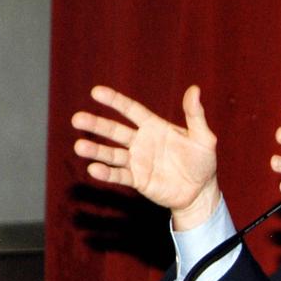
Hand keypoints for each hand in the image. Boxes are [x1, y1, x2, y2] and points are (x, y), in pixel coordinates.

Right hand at [72, 85, 220, 229]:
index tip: (95, 92)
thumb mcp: (203, 137)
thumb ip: (195, 115)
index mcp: (154, 127)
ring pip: (112, 154)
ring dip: (95, 150)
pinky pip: (119, 175)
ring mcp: (137, 161)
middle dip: (96, 124)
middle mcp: (141, 142)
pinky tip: (94, 169)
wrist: (201, 191)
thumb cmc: (202, 161)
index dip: (114, 101)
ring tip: (79, 146)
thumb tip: (194, 89)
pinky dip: (106, 173)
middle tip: (77, 119)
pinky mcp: (137, 180)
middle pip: (115, 131)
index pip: (131, 110)